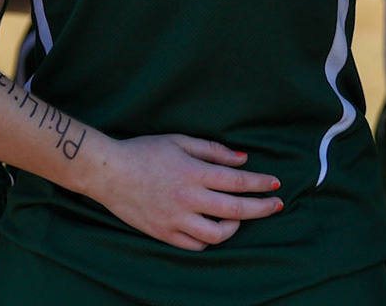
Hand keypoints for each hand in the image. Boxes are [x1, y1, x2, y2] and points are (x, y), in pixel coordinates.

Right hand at [86, 134, 282, 250]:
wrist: (108, 172)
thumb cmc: (144, 151)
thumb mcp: (179, 141)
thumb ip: (213, 151)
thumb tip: (243, 159)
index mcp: (193, 172)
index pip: (237, 181)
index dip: (260, 183)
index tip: (276, 183)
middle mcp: (188, 198)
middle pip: (235, 209)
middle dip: (261, 208)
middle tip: (277, 205)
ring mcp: (175, 219)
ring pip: (217, 235)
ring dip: (235, 227)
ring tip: (238, 217)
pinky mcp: (163, 233)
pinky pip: (195, 245)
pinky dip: (209, 240)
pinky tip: (213, 228)